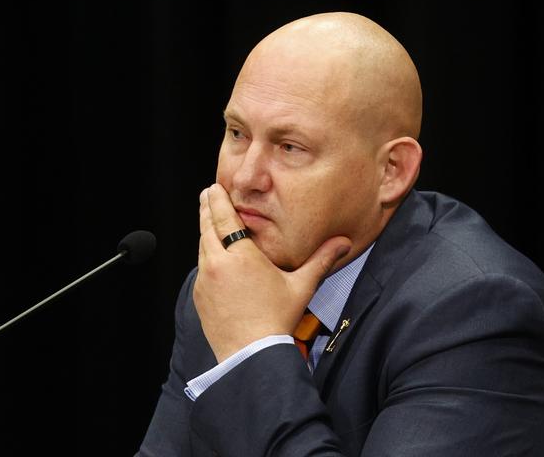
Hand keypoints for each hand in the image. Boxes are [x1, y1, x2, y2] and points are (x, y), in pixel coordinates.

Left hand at [194, 183, 351, 361]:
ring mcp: (205, 281)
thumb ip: (321, 260)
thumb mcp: (301, 286)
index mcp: (241, 256)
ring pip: (201, 247)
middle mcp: (218, 264)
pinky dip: (205, 255)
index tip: (214, 187)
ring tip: (209, 221)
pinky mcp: (199, 296)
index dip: (218, 200)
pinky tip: (213, 256)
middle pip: (207, 227)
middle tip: (207, 195)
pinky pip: (201, 267)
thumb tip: (343, 242)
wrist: (251, 355)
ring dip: (205, 231)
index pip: (224, 218)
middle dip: (207, 209)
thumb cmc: (277, 320)